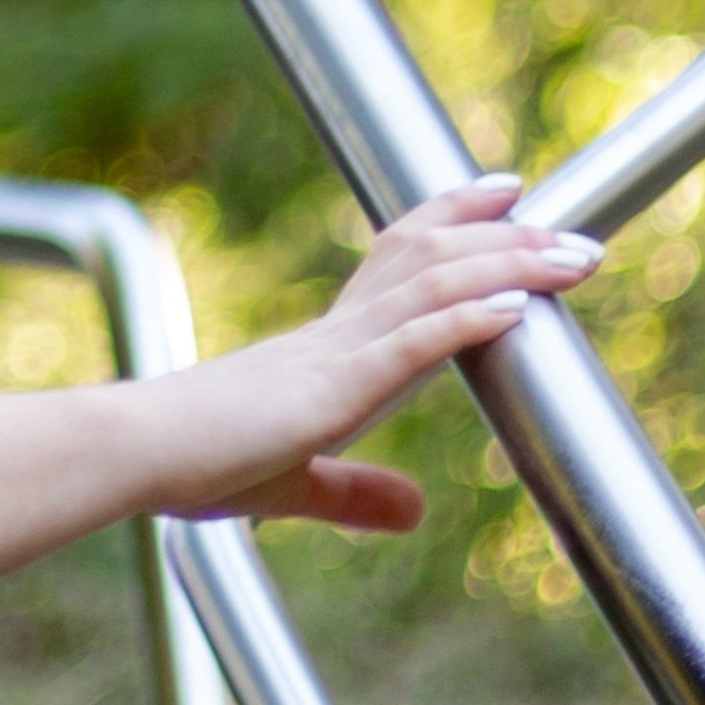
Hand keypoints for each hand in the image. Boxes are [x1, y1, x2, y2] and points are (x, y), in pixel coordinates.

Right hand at [154, 177, 599, 535]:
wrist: (132, 452)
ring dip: (511, 266)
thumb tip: (415, 511)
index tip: (505, 193)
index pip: (400, 262)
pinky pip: (410, 343)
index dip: (454, 221)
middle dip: (508, 237)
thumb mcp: (290, 483)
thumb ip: (352, 493)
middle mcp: (338, 333)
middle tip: (572, 225)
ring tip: (573, 256)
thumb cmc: (191, 463)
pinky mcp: (330, 387)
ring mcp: (336, 354)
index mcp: (327, 348)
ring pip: (434, 288)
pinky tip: (517, 306)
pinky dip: (467, 320)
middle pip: (433, 260)